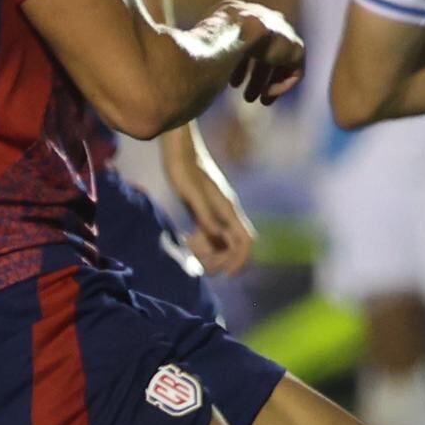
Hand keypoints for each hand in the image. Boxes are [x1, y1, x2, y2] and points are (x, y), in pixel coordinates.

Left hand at [163, 127, 256, 276]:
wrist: (178, 148)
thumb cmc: (183, 168)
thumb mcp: (190, 193)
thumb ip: (204, 215)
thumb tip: (216, 236)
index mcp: (227, 208)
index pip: (245, 240)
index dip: (240, 260)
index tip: (227, 275)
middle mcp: (225, 211)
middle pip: (234, 245)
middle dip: (220, 260)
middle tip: (199, 268)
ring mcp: (216, 211)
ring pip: (221, 241)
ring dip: (209, 252)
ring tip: (188, 250)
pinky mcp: (205, 209)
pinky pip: (209, 233)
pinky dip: (200, 242)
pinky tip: (185, 241)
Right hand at [202, 0, 306, 104]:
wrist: (232, 35)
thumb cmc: (205, 44)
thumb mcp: (198, 50)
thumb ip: (201, 57)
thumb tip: (188, 73)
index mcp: (238, 13)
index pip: (242, 40)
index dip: (237, 64)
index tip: (232, 83)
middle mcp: (262, 17)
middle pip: (262, 50)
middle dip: (255, 75)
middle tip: (248, 97)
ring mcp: (280, 30)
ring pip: (278, 60)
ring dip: (267, 82)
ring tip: (259, 100)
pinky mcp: (294, 46)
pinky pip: (294, 69)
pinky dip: (281, 85)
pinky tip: (267, 95)